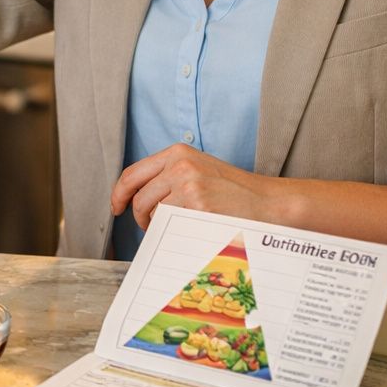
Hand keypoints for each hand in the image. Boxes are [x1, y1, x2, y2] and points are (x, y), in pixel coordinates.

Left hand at [110, 145, 276, 229]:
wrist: (270, 201)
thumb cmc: (234, 191)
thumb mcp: (199, 170)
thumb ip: (169, 177)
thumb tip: (135, 199)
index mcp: (177, 152)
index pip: (133, 173)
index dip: (119, 194)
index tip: (116, 208)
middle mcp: (180, 165)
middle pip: (140, 197)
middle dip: (140, 217)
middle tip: (150, 227)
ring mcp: (189, 185)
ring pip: (154, 214)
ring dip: (159, 227)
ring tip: (178, 228)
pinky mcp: (199, 206)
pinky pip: (172, 226)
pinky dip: (175, 233)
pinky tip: (190, 232)